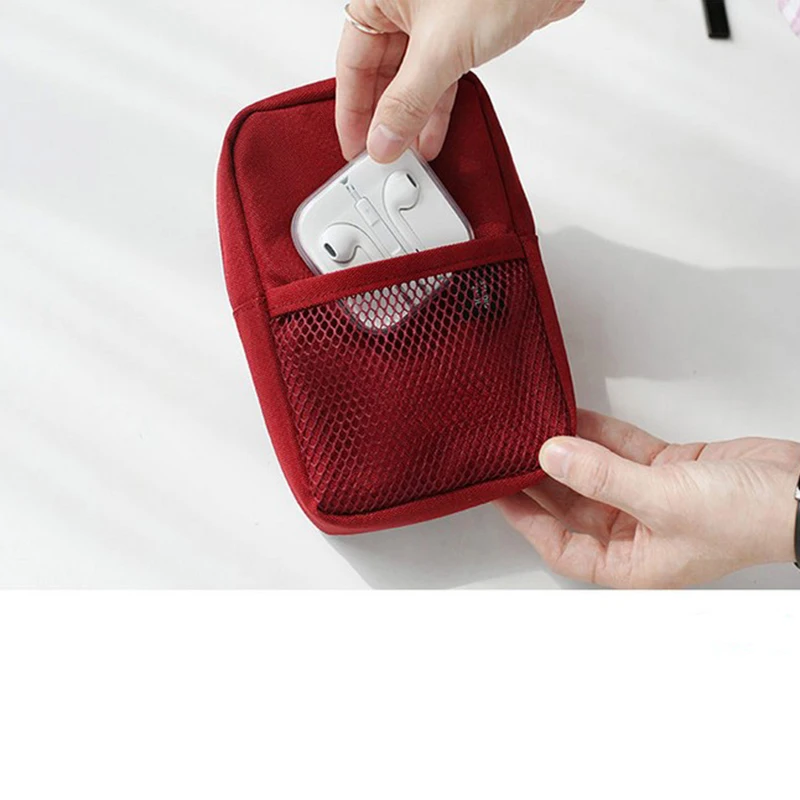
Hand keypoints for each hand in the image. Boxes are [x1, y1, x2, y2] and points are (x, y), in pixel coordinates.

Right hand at [336, 0, 583, 162]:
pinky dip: (435, 108)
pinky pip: (438, 78)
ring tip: (408, 156)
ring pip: (410, 80)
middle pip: (379, 75)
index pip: (351, 64)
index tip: (356, 148)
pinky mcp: (462, 33)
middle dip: (383, 120)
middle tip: (382, 157)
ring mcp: (432, 21)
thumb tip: (383, 139)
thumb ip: (408, 102)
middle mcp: (402, 7)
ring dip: (410, 120)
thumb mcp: (441, 49)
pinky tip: (432, 136)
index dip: (351, 111)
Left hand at [497, 410, 799, 587]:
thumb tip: (552, 456)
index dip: (526, 519)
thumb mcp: (662, 500)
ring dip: (568, 451)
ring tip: (533, 430)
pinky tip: (572, 418)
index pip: (561, 545)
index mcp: (633, 564)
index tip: (499, 490)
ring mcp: (651, 499)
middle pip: (573, 505)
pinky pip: (620, 451)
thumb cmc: (750, 519)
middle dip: (543, 478)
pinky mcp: (666, 470)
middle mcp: (637, 535)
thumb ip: (601, 477)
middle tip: (509, 453)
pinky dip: (598, 434)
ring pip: (594, 473)